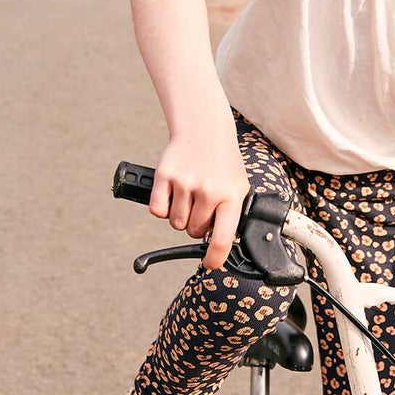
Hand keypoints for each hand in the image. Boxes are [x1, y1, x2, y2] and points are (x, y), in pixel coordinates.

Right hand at [149, 128, 248, 271]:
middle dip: (194, 224)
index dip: (214, 258)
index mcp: (230, 197)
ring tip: (189, 195)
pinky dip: (162, 208)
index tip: (210, 264)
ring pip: (174, 223)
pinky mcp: (165, 176)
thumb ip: (232, 215)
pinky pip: (157, 211)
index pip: (221, 239)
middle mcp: (208, 191)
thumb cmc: (222, 163)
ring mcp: (185, 183)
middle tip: (200, 205)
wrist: (204, 130)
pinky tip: (172, 193)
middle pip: (192, 232)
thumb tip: (221, 247)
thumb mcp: (238, 187)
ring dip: (179, 215)